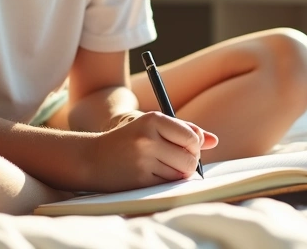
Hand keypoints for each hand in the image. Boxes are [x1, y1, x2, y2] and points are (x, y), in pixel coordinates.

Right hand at [81, 111, 217, 191]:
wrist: (91, 158)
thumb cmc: (129, 141)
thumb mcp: (153, 127)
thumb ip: (184, 131)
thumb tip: (214, 141)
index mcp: (153, 120)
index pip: (192, 137)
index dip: (195, 146)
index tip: (187, 147)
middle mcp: (147, 138)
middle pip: (190, 159)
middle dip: (189, 163)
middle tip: (177, 161)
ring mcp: (142, 160)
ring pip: (180, 174)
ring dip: (177, 175)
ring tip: (162, 168)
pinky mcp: (139, 181)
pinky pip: (167, 186)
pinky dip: (166, 184)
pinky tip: (153, 176)